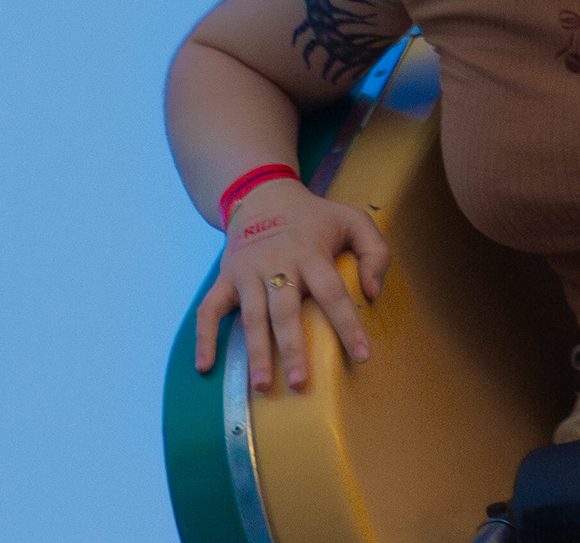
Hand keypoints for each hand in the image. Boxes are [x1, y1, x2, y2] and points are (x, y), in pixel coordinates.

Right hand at [191, 176, 390, 392]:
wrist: (263, 194)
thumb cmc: (315, 218)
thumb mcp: (353, 220)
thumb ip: (375, 252)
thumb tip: (372, 294)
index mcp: (311, 251)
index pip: (333, 292)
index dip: (348, 325)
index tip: (363, 356)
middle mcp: (277, 262)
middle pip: (285, 310)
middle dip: (292, 348)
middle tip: (301, 384)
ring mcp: (247, 271)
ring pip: (251, 316)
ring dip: (256, 352)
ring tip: (263, 386)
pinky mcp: (225, 277)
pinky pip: (209, 309)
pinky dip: (204, 338)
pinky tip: (205, 367)